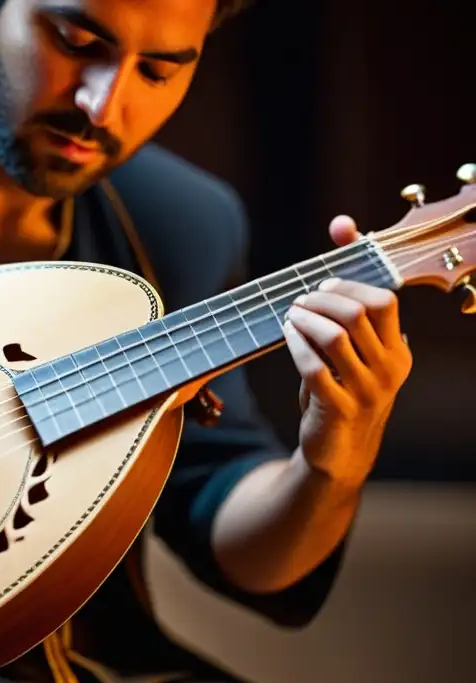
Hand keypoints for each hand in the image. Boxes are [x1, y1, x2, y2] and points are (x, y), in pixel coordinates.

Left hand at [282, 215, 411, 485]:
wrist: (339, 454)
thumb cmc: (343, 392)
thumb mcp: (355, 353)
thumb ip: (350, 303)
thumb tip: (342, 226)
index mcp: (399, 352)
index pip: (383, 301)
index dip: (350, 283)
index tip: (322, 283)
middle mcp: (389, 369)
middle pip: (359, 313)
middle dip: (324, 298)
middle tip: (301, 298)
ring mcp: (365, 391)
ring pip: (336, 336)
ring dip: (305, 318)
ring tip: (289, 313)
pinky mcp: (337, 407)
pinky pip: (313, 366)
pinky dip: (295, 343)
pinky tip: (284, 333)